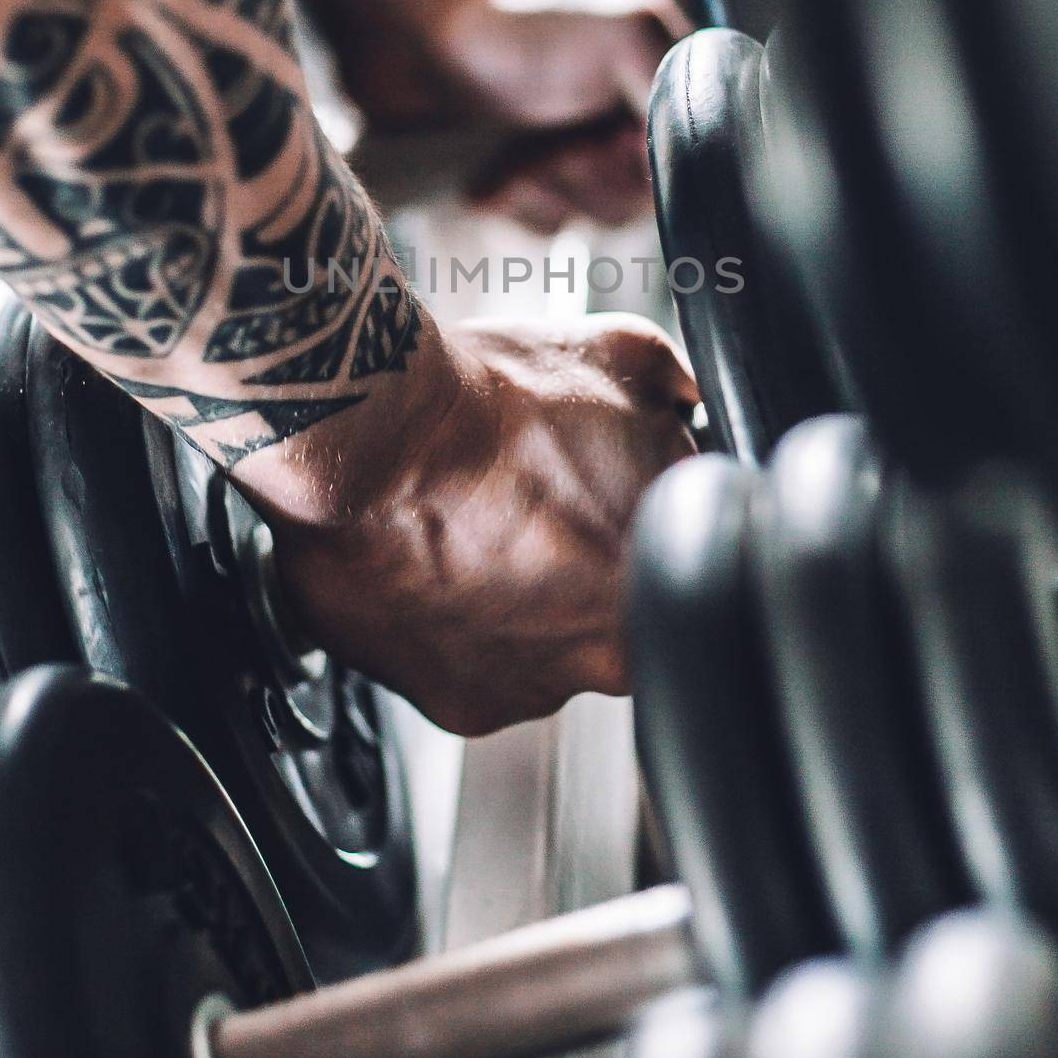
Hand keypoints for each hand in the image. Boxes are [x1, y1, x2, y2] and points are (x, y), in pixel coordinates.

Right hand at [257, 313, 698, 735]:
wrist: (371, 439)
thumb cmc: (487, 400)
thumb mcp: (622, 354)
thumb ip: (675, 394)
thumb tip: (685, 406)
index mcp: (665, 568)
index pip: (675, 554)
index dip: (630, 512)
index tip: (596, 488)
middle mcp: (612, 647)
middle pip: (612, 607)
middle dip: (579, 559)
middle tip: (531, 501)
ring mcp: (540, 683)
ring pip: (548, 643)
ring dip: (521, 593)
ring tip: (474, 526)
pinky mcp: (469, 703)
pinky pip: (481, 668)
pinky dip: (462, 624)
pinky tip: (439, 562)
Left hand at [285, 0, 691, 232]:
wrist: (419, 2)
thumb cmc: (522, 6)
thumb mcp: (628, 32)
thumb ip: (674, 96)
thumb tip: (680, 161)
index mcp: (668, 69)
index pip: (688, 158)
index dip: (647, 166)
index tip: (609, 137)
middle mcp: (625, 106)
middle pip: (636, 198)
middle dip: (590, 180)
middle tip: (559, 146)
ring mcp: (572, 137)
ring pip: (585, 216)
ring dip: (548, 195)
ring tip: (516, 158)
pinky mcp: (521, 164)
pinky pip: (537, 220)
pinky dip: (513, 204)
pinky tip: (488, 177)